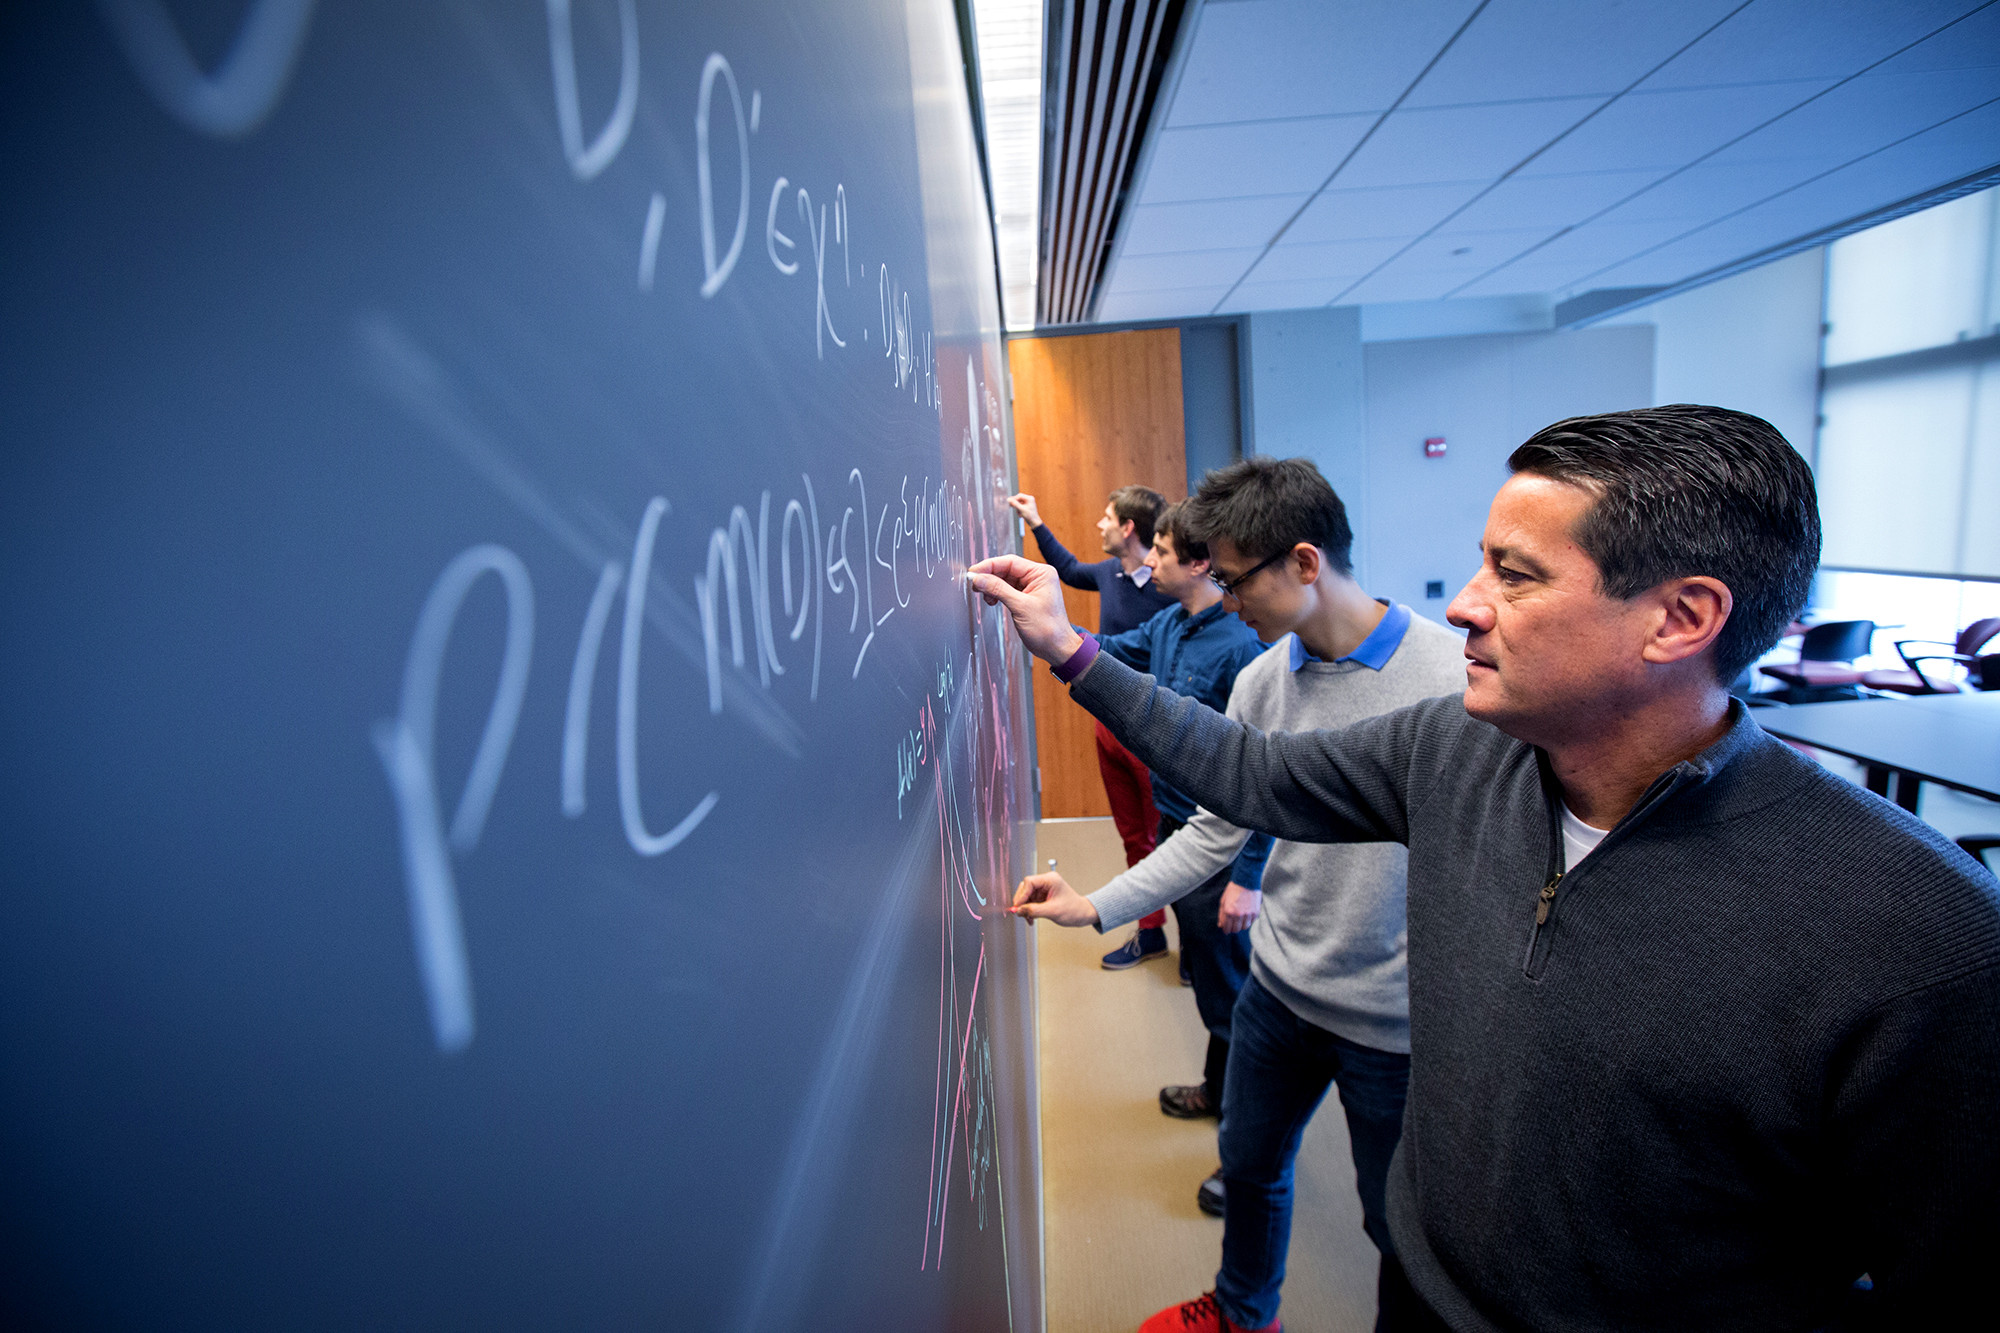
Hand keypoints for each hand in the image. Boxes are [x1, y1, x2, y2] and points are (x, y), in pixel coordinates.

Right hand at [967, 555, 1084, 665]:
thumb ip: (998, 590)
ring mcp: (1031, 587)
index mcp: (1041, 573)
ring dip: (992, 586)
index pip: (1010, 562)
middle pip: (1006, 569)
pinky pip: (1007, 589)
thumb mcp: (1021, 607)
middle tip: (975, 584)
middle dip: (989, 577)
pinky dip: (997, 593)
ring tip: (985, 596)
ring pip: (1005, 580)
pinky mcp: (1026, 597)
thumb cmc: (1048, 629)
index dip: (989, 566)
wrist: (1057, 649)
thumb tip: (979, 578)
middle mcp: (1037, 577)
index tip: (974, 573)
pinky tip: (992, 600)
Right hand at [1005, 493, 1042, 527]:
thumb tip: (1008, 499)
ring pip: (1019, 503)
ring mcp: (1028, 502)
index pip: (1020, 495)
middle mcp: (1029, 499)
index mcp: (1030, 498)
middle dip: (1015, 504)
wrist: (1034, 522)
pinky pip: (1020, 506)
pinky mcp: (1026, 506)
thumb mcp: (1021, 509)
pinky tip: (1021, 515)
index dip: (1014, 498)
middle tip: (1010, 506)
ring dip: (1017, 508)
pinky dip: (1019, 510)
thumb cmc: (1030, 516)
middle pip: (1019, 499)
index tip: (1009, 502)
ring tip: (1019, 514)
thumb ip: (1015, 504)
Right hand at [1010, 872, 1098, 926]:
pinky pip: (1031, 901)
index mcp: (1050, 880)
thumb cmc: (1073, 910)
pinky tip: (1031, 918)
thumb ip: (1033, 910)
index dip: (1022, 895)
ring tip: (1028, 918)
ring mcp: (1044, 889)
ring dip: (1025, 908)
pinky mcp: (1043, 896)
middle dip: (1022, 902)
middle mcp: (1046, 882)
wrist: (1082, 915)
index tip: (1018, 906)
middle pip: (1026, 888)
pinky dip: (1029, 910)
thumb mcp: (1052, 911)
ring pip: (1027, 896)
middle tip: (1020, 913)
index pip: (1029, 882)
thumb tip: (1018, 910)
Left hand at [1218, 883, 1260, 933]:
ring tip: (1240, 919)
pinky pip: (1251, 922)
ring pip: (1244, 927)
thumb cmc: (1233, 890)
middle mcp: (1238, 915)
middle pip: (1236, 930)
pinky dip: (1248, 921)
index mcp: (1228, 912)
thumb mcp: (1223, 901)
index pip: (1227, 928)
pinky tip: (1246, 915)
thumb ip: (1221, 915)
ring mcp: (1248, 914)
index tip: (1226, 930)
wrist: (1246, 881)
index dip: (1226, 930)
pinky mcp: (1255, 912)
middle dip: (1233, 929)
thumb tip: (1220, 925)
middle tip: (1233, 925)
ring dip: (1241, 925)